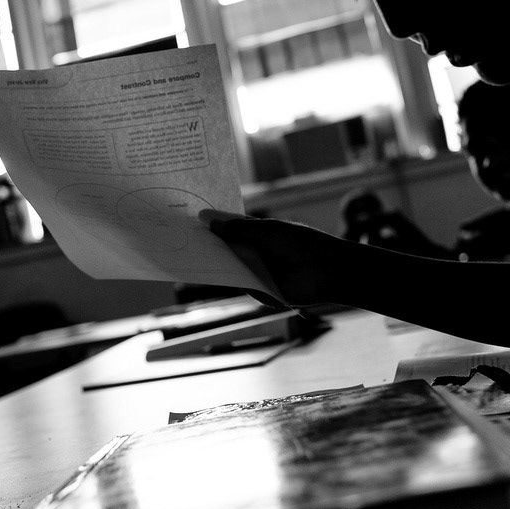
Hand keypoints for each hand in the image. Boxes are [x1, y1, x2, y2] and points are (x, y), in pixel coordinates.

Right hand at [200, 210, 352, 307]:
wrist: (328, 271)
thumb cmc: (302, 244)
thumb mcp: (267, 231)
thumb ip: (237, 228)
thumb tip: (208, 220)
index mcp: (259, 234)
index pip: (230, 228)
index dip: (213, 224)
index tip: (191, 217)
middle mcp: (256, 253)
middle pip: (226, 248)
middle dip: (208, 243)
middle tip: (181, 235)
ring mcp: (257, 272)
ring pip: (229, 267)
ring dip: (213, 261)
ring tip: (189, 251)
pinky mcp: (260, 291)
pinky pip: (239, 284)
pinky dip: (226, 278)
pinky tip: (210, 270)